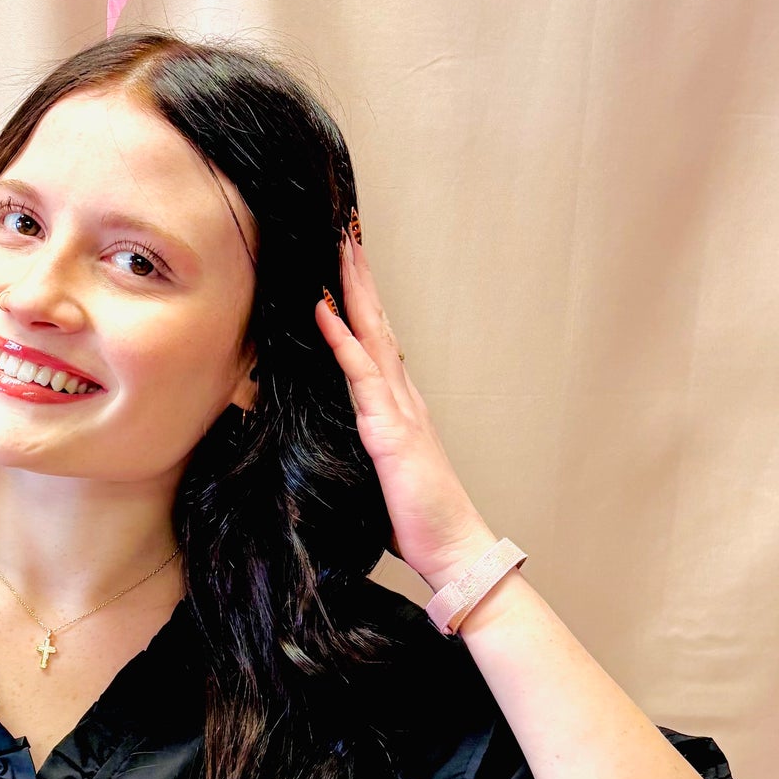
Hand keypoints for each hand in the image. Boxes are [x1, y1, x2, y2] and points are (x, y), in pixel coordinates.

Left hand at [313, 223, 499, 590]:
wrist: (454, 548)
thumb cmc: (420, 518)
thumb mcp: (384, 472)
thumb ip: (368, 445)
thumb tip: (338, 435)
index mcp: (400, 405)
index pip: (375, 340)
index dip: (359, 300)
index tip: (344, 262)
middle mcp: (403, 396)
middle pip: (376, 322)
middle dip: (358, 275)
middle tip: (344, 230)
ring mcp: (398, 409)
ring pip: (371, 334)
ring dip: (352, 289)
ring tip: (337, 248)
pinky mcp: (390, 430)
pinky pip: (361, 374)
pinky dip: (342, 338)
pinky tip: (324, 310)